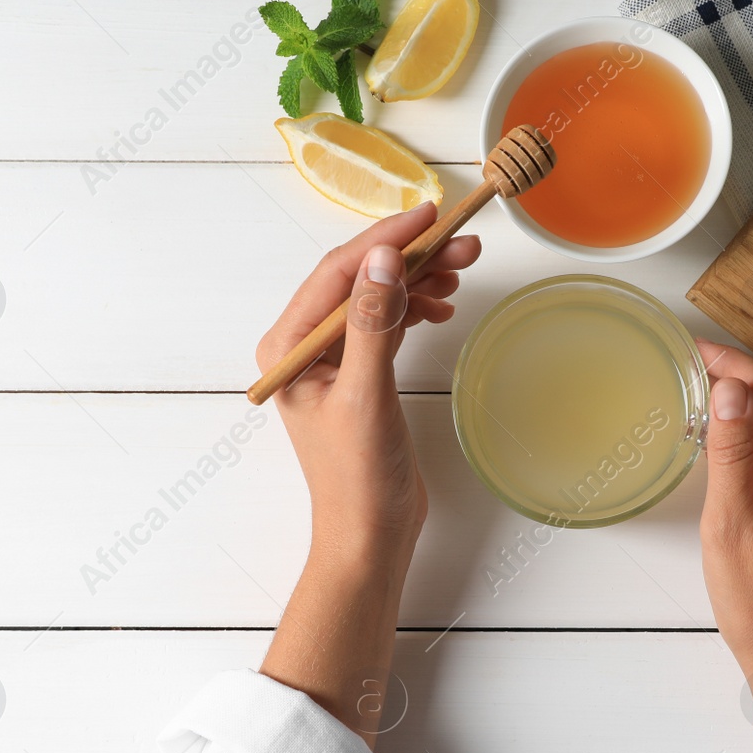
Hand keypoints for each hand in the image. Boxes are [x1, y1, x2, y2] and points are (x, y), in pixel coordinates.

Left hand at [255, 202, 482, 562]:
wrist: (369, 536)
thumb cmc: (358, 478)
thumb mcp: (367, 395)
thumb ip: (371, 323)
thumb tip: (383, 259)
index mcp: (289, 348)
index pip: (337, 273)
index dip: (384, 240)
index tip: (430, 215)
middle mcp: (304, 348)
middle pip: (358, 280)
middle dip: (410, 257)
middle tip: (464, 243)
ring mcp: (332, 363)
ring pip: (376, 299)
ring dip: (417, 280)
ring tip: (462, 269)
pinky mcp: (360, 377)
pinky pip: (385, 324)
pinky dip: (414, 309)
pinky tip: (441, 305)